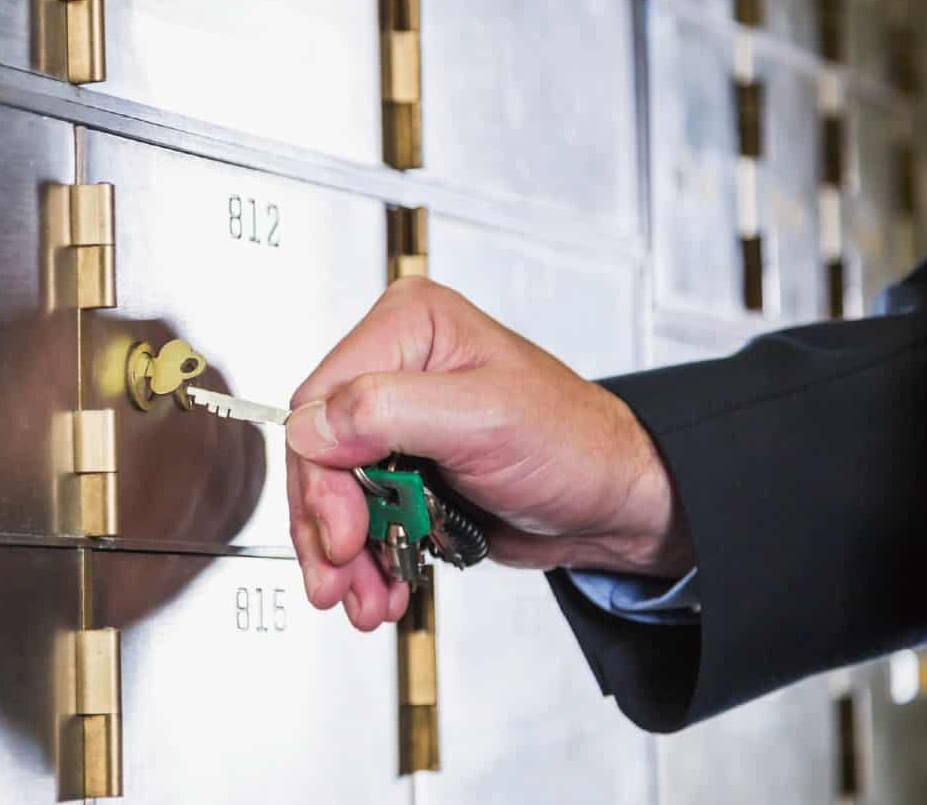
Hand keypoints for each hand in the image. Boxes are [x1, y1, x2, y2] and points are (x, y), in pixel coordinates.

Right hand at [285, 277, 690, 630]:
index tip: (342, 532)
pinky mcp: (403, 469)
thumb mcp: (485, 418)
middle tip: (343, 577)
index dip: (321, 475)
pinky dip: (365, 560)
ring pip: (331, 493)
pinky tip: (384, 586)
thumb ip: (389, 411)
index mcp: (408, 327)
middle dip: (328, 525)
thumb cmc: (577, 444)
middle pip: (318, 453)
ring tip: (368, 598)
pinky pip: (357, 516)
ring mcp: (396, 422)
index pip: (320, 401)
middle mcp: (394, 368)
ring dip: (344, 556)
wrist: (614, 502)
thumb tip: (312, 427)